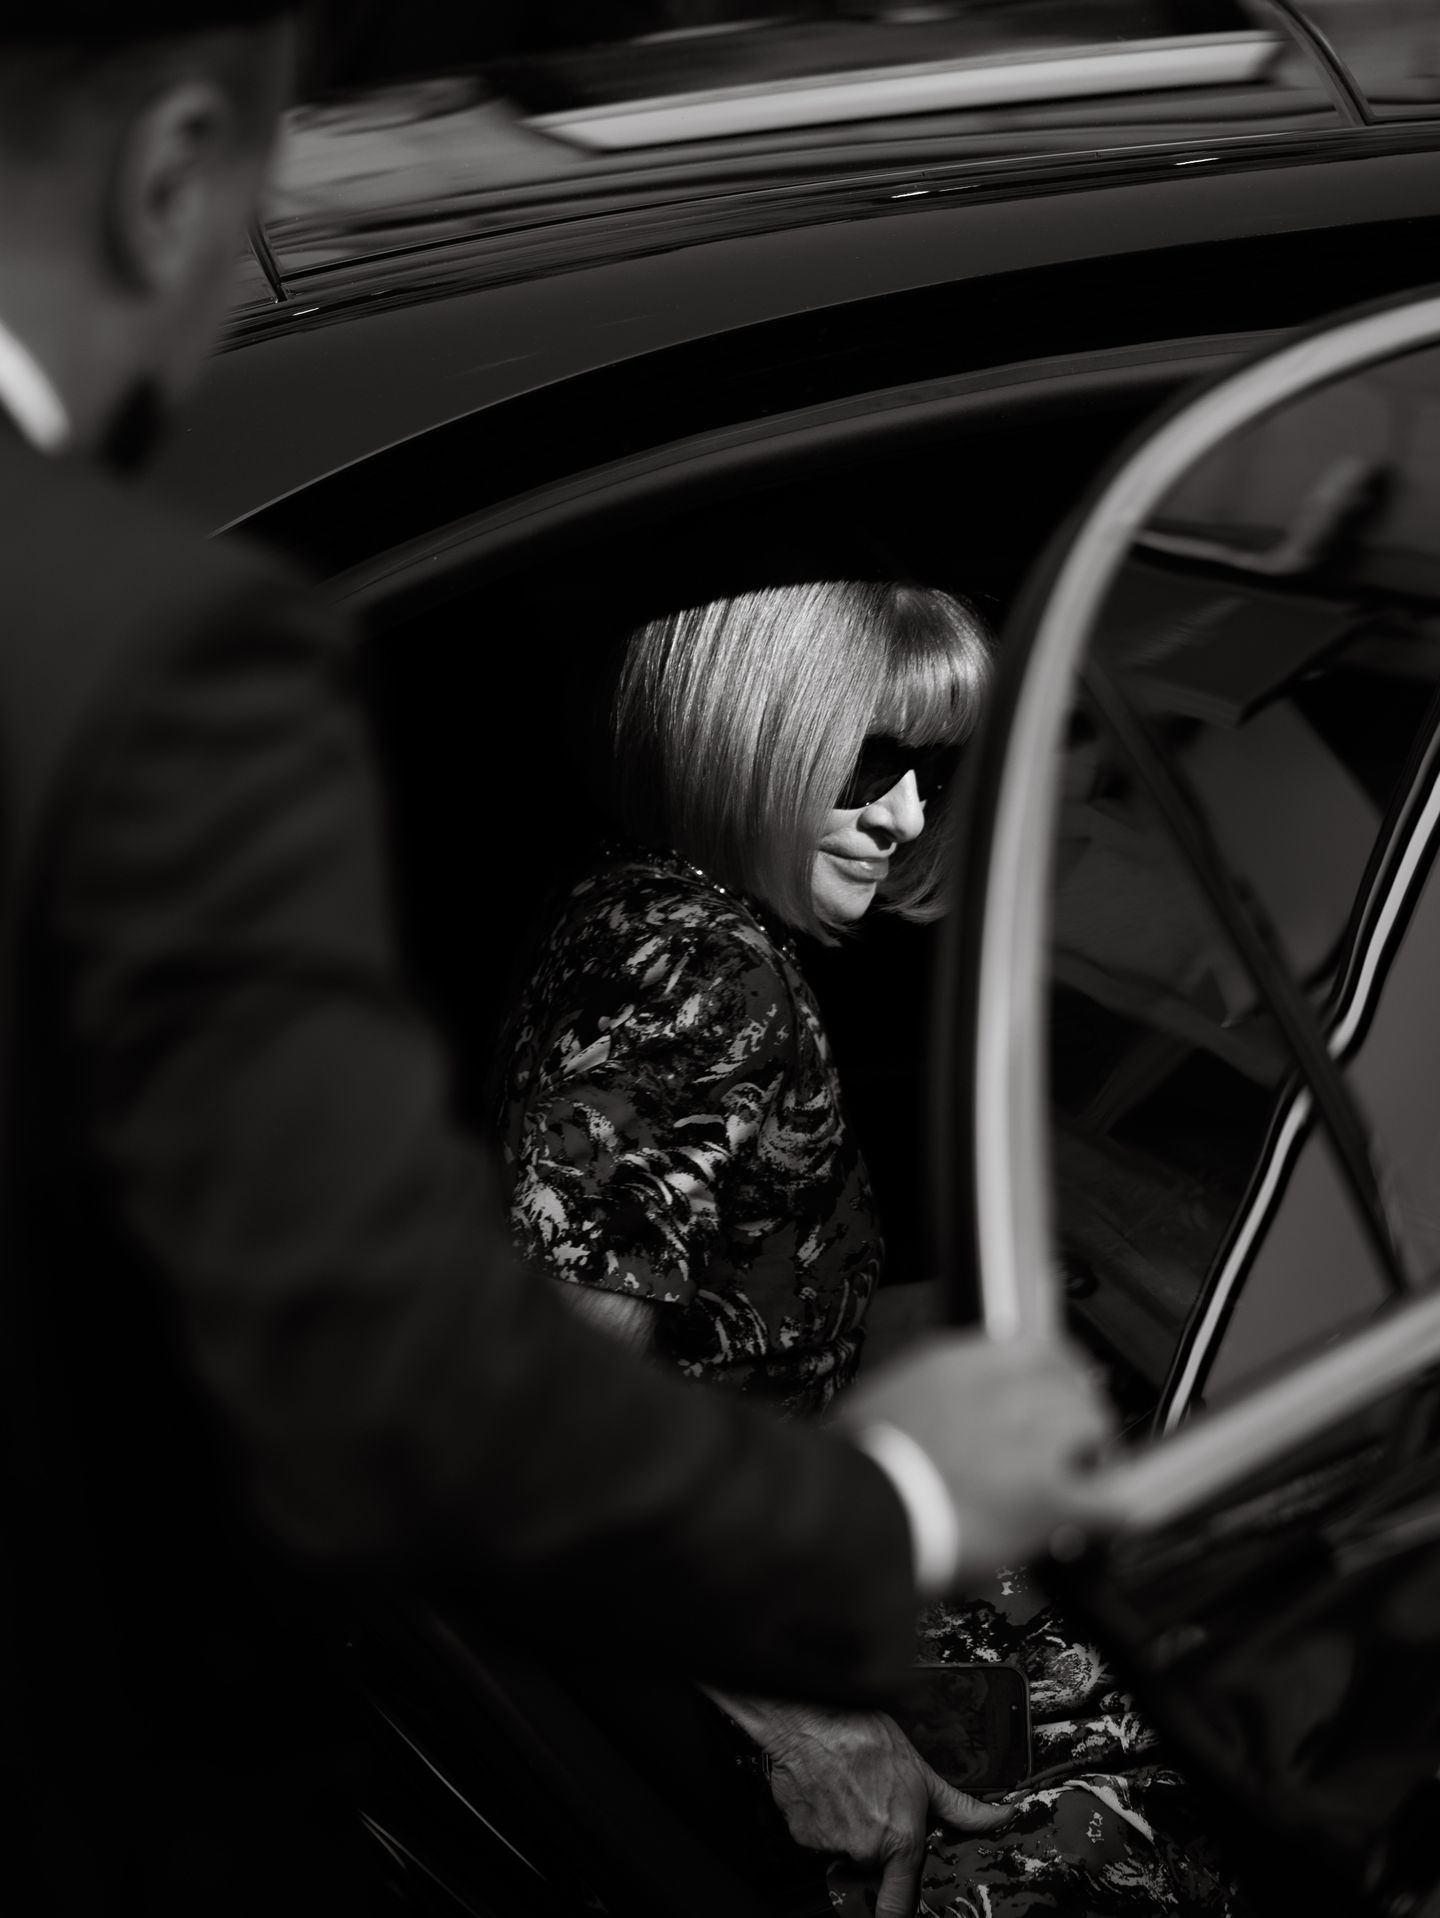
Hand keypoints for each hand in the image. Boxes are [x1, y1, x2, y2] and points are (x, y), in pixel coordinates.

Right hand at [712, 1693, 1010, 1917]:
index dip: (898, 1914)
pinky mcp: (801, 1834)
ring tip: (849, 1787)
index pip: (897, 1907)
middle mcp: (864, 1850)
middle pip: (872, 1861)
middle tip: (873, 1803)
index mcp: (898, 1842)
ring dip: (846, 1826)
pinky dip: (820, 1817)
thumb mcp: (923, 1773)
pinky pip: (815, 1835)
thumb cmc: (866, 1738)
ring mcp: (829, 1845)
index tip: (899, 1911)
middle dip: (875, 1840)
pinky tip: (828, 1787)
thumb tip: (1000, 1816)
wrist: (814, 1719)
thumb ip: (961, 1808)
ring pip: (842, 1846)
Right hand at [840, 1332, 1113, 1583]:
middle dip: (1073, 1412)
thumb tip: (941, 1412)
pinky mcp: (1047, 1498)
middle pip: (1070, 1382)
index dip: (1054, 1371)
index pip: (1034, 1346)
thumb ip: (926, 1397)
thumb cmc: (856, 1466)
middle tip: (1070, 1441)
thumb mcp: (882, 1401)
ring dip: (1090, 1452)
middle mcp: (1003, 1390)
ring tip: (1076, 1480)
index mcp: (958, 1362)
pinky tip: (1102, 1519)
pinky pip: (1110, 1496)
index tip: (1057, 1387)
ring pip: (1093, 1425)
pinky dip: (1112, 1505)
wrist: (851, 1508)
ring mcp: (1031, 1442)